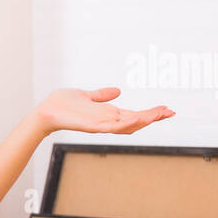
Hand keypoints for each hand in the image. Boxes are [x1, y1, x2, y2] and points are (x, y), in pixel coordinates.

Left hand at [33, 87, 174, 135]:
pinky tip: (137, 119)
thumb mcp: (86, 95)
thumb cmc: (62, 104)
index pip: (134, 115)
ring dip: (144, 120)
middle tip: (171, 112)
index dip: (150, 113)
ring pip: (127, 125)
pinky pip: (111, 127)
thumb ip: (101, 95)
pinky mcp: (91, 127)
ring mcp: (100, 125)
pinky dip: (125, 124)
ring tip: (160, 114)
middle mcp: (107, 121)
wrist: (45, 111)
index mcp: (108, 114)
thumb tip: (117, 90)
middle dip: (153, 117)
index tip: (166, 109)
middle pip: (136, 121)